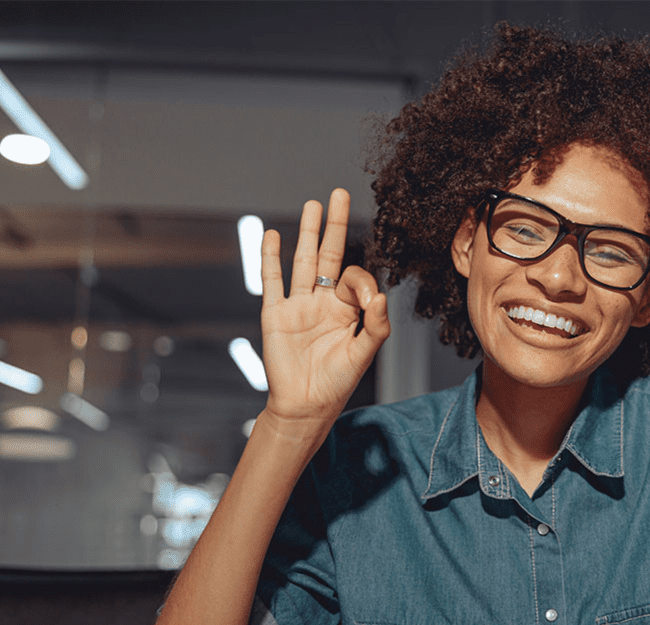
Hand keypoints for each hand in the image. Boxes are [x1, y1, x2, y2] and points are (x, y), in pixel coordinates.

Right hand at [260, 190, 389, 424]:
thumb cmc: (336, 382)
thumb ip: (375, 326)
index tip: (366, 299)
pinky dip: (270, 258)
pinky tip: (273, 236)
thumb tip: (379, 296)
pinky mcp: (275, 313)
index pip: (354, 277)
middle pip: (329, 255)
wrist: (304, 405)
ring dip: (307, 232)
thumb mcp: (363, 354)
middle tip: (339, 194)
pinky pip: (272, 280)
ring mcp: (297, 305)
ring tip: (312, 205)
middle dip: (334, 225)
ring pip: (302, 261)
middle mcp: (322, 301)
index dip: (361, 282)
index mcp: (346, 309)